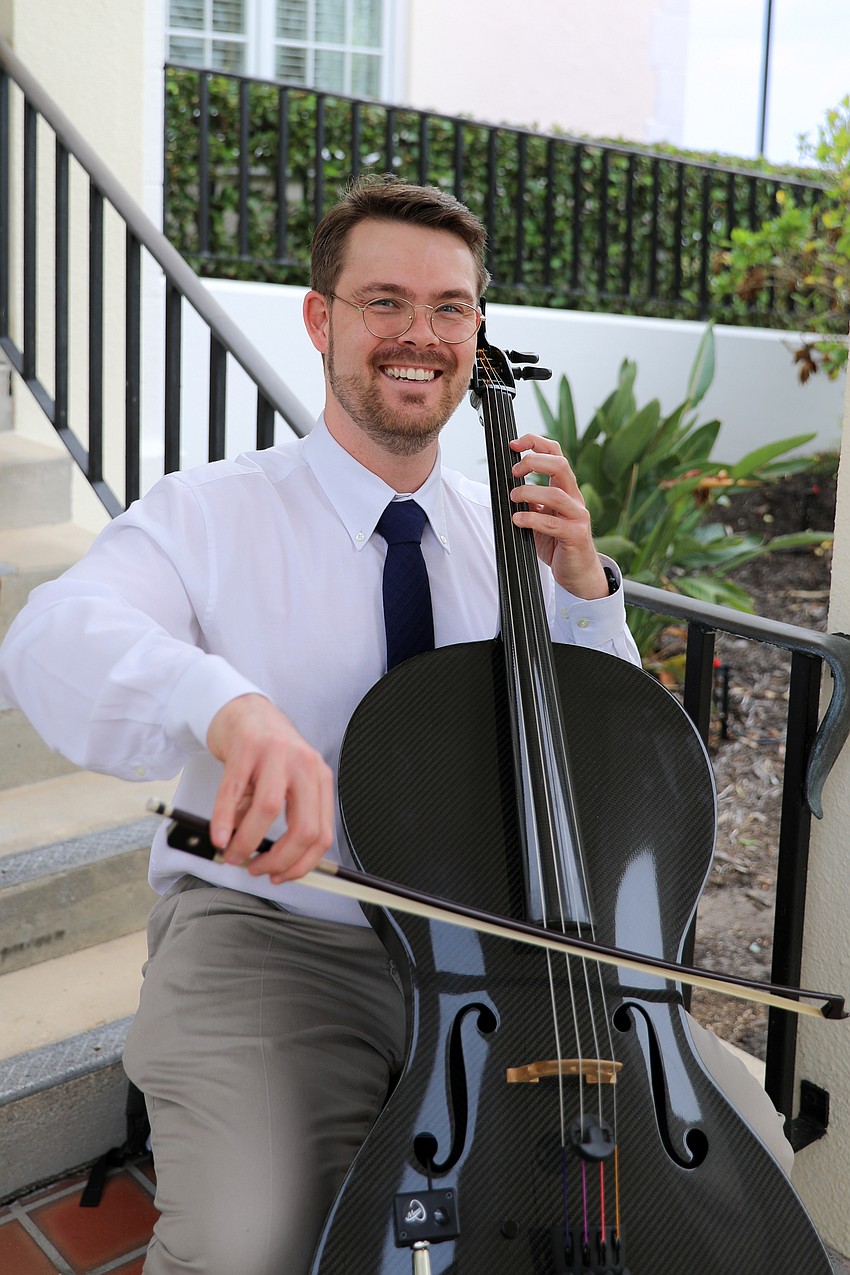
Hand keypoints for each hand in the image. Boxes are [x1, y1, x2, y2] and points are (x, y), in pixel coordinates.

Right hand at [206, 694, 334, 884]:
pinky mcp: (246, 748)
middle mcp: (304, 765)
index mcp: (319, 778)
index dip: (301, 864)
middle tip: (257, 870)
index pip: (321, 833)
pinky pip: (233, 792)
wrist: (244, 710)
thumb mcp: (284, 783)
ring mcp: (276, 754)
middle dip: (279, 860)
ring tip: (233, 854)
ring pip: (269, 810)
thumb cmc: (266, 751)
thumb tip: (267, 859)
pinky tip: (218, 837)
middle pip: (303, 827)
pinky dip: (224, 820)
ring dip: (248, 842)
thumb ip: (282, 817)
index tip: (281, 876)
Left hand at [508, 434, 608, 599]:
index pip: (556, 454)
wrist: (578, 573)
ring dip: (529, 492)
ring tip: (513, 497)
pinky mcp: (575, 535)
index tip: (514, 444)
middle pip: (560, 465)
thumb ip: (531, 501)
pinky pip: (553, 523)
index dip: (536, 443)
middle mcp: (574, 498)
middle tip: (514, 472)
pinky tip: (518, 519)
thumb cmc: (557, 544)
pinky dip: (532, 519)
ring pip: (556, 494)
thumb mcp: (542, 517)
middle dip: (533, 462)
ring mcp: (578, 516)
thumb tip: (509, 486)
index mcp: (566, 489)